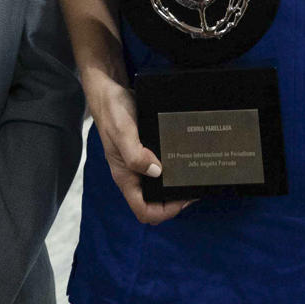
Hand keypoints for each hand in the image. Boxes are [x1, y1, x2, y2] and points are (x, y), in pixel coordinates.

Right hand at [85, 74, 191, 225]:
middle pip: (153, 203)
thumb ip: (135, 155)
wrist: (109, 91)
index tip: (184, 199)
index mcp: (125, 177)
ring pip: (158, 187)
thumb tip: (157, 172)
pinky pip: (161, 169)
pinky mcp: (146, 152)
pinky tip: (187, 160)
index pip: (143, 210)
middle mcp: (132, 175)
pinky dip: (174, 170)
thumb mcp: (123, 133)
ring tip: (195, 176)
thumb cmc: (113, 112)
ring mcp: (139, 164)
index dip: (164, 211)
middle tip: (194, 188)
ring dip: (176, 186)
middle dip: (174, 202)